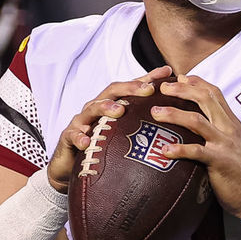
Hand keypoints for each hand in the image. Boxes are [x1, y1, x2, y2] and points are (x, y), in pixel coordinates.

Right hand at [46, 66, 172, 192]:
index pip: (131, 87)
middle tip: (147, 90)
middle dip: (130, 88)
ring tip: (119, 110)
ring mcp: (81, 121)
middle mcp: (96, 108)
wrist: (70, 167)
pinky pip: (73, 135)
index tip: (168, 71)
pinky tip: (88, 141)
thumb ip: (143, 125)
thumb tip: (172, 121)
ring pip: (92, 108)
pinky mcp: (68, 137)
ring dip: (105, 107)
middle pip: (112, 91)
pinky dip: (80, 137)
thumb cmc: (101, 146)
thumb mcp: (123, 135)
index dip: (148, 77)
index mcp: (111, 104)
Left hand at [154, 75, 240, 220]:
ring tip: (155, 113)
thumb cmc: (240, 170)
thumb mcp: (231, 142)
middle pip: (204, 99)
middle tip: (163, 88)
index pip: (214, 93)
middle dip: (182, 90)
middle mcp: (228, 128)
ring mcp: (224, 143)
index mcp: (230, 122)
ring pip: (197, 121)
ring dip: (174, 114)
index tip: (179, 77)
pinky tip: (164, 150)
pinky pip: (197, 152)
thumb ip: (218, 128)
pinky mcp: (220, 161)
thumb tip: (197, 120)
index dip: (196, 82)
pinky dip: (179, 149)